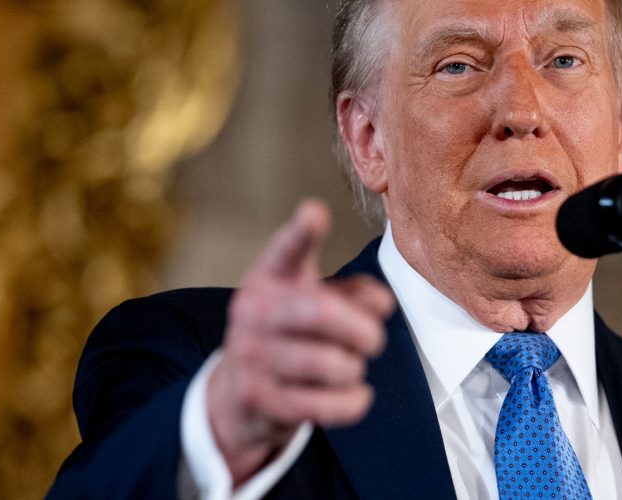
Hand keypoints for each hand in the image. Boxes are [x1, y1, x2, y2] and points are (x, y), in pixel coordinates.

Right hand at [206, 200, 393, 483]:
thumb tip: (382, 303)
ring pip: (330, 363)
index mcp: (269, 278)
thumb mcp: (315, 302)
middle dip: (363, 329)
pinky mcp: (259, 399)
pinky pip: (326, 404)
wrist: (239, 395)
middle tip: (375, 339)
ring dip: (354, 368)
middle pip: (322, 312)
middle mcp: (253, 312)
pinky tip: (356, 394)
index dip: (301, 232)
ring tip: (349, 367)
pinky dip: (353, 401)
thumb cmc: (290, 336)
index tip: (314, 211)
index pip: (285, 250)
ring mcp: (251, 356)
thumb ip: (353, 294)